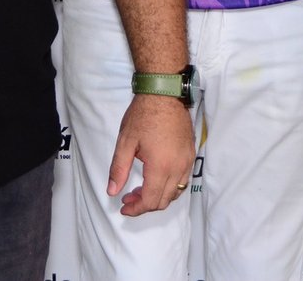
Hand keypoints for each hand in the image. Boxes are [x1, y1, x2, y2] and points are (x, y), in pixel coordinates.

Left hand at [107, 93, 194, 216]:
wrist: (164, 94)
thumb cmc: (143, 115)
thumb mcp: (126, 142)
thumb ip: (118, 169)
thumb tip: (112, 192)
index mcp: (160, 167)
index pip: (150, 200)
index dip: (136, 209)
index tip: (124, 207)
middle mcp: (178, 168)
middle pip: (164, 200)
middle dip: (145, 205)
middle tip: (128, 197)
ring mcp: (187, 161)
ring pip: (176, 193)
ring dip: (158, 197)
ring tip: (140, 190)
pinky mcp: (191, 154)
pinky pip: (183, 181)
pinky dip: (170, 187)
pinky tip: (156, 179)